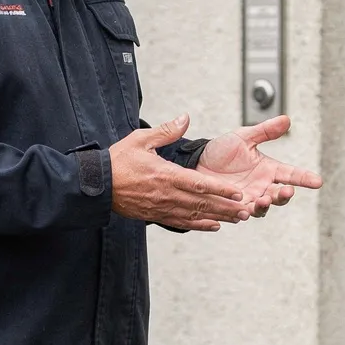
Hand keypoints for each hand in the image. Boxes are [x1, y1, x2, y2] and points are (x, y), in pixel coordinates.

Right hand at [109, 117, 250, 230]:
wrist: (97, 186)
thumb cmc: (118, 161)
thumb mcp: (141, 140)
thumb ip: (166, 131)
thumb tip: (185, 118)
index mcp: (166, 175)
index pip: (200, 184)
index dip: (221, 190)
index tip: (238, 193)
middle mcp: (167, 194)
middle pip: (203, 203)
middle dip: (227, 207)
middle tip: (247, 210)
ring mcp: (162, 207)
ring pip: (196, 215)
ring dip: (218, 218)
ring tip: (237, 219)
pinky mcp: (156, 215)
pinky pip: (182, 223)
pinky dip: (199, 225)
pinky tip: (213, 226)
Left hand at [197, 117, 322, 216]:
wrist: (195, 163)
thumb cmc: (220, 150)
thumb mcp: (243, 137)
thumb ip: (265, 131)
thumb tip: (286, 119)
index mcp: (268, 170)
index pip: (291, 174)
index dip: (304, 178)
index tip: (317, 181)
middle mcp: (262, 187)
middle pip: (280, 196)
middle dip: (285, 195)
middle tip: (287, 191)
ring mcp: (248, 199)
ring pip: (263, 208)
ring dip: (265, 205)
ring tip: (263, 200)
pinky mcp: (232, 208)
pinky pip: (241, 214)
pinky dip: (244, 213)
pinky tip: (243, 210)